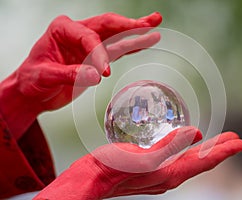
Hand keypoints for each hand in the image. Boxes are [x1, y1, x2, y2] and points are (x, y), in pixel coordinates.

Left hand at [0, 12, 161, 138]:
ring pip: (116, 36)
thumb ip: (69, 75)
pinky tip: (143, 42)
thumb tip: (96, 75)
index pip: (88, 37)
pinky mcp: (96, 58)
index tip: (105, 72)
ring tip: (154, 26)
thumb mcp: (44, 77)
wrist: (33, 91)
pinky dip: (130, 47)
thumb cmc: (33, 80)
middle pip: (108, 25)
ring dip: (135, 32)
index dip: (99, 53)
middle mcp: (77, 32)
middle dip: (130, 25)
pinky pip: (116, 50)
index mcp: (62, 30)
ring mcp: (88, 44)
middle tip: (150, 23)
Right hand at [34, 127, 241, 199]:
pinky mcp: (149, 167)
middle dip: (220, 150)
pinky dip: (188, 150)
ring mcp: (159, 173)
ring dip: (206, 150)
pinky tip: (186, 144)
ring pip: (191, 160)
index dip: (225, 151)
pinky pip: (177, 157)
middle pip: (201, 161)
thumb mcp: (142, 158)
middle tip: (236, 139)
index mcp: (170, 173)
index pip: (205, 162)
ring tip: (217, 141)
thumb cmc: (111, 169)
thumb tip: (196, 134)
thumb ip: (170, 146)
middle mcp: (168, 176)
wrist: (90, 180)